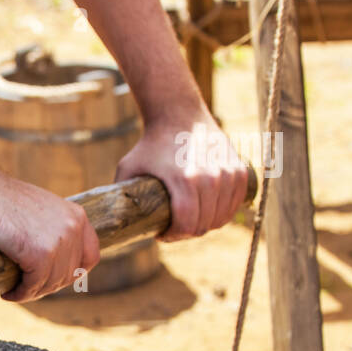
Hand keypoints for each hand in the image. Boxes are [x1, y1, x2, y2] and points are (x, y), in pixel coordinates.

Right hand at [0, 174, 100, 302]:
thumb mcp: (39, 211)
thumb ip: (52, 229)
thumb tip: (52, 259)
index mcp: (76, 215)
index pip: (90, 256)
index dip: (73, 274)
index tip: (52, 279)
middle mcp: (72, 227)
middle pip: (69, 274)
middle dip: (47, 286)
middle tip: (25, 287)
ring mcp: (58, 241)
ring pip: (51, 283)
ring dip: (32, 292)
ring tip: (14, 291)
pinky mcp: (38, 253)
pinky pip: (34, 284)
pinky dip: (21, 293)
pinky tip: (8, 293)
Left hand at [116, 111, 249, 241]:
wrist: (179, 114)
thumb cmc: (151, 144)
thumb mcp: (128, 167)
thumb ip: (120, 194)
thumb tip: (112, 220)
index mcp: (184, 180)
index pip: (187, 225)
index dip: (174, 236)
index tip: (163, 234)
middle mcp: (211, 177)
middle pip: (204, 225)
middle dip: (187, 233)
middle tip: (174, 229)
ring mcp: (228, 174)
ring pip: (221, 218)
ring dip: (205, 225)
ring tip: (190, 221)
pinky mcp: (239, 170)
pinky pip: (235, 204)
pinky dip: (223, 213)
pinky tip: (208, 212)